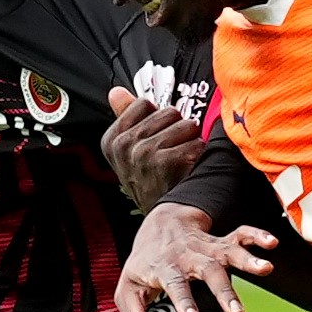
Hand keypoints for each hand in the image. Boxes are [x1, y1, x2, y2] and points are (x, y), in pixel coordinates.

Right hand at [101, 84, 205, 210]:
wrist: (164, 219)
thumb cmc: (152, 180)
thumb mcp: (131, 150)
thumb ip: (125, 117)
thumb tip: (116, 91)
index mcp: (112, 140)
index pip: (144, 103)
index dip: (157, 119)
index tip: (154, 140)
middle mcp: (123, 146)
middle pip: (168, 111)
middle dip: (176, 128)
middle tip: (170, 153)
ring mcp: (143, 154)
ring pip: (185, 124)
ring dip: (190, 141)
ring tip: (181, 160)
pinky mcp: (166, 162)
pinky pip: (195, 143)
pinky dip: (198, 154)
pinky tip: (188, 169)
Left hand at [114, 203, 274, 311]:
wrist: (159, 225)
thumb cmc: (145, 263)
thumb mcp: (129, 289)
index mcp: (165, 268)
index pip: (175, 284)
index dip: (184, 300)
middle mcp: (188, 256)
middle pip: (208, 271)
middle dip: (224, 290)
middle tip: (237, 311)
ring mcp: (207, 247)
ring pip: (228, 252)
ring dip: (248, 260)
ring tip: (266, 268)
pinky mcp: (221, 241)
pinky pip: (241, 235)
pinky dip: (256, 236)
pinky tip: (272, 243)